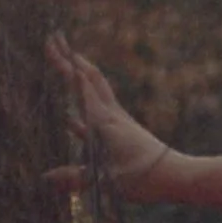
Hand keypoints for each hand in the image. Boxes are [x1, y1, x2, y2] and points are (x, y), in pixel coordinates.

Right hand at [49, 36, 184, 199]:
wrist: (176, 175)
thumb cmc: (144, 178)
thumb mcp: (107, 181)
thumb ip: (75, 177)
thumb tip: (45, 177)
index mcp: (104, 122)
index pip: (79, 86)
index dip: (63, 65)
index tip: (51, 43)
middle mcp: (112, 116)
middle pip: (92, 78)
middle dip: (74, 59)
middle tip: (58, 41)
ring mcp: (119, 122)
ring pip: (98, 90)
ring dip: (81, 76)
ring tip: (68, 65)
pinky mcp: (124, 131)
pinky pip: (100, 108)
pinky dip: (87, 101)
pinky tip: (76, 113)